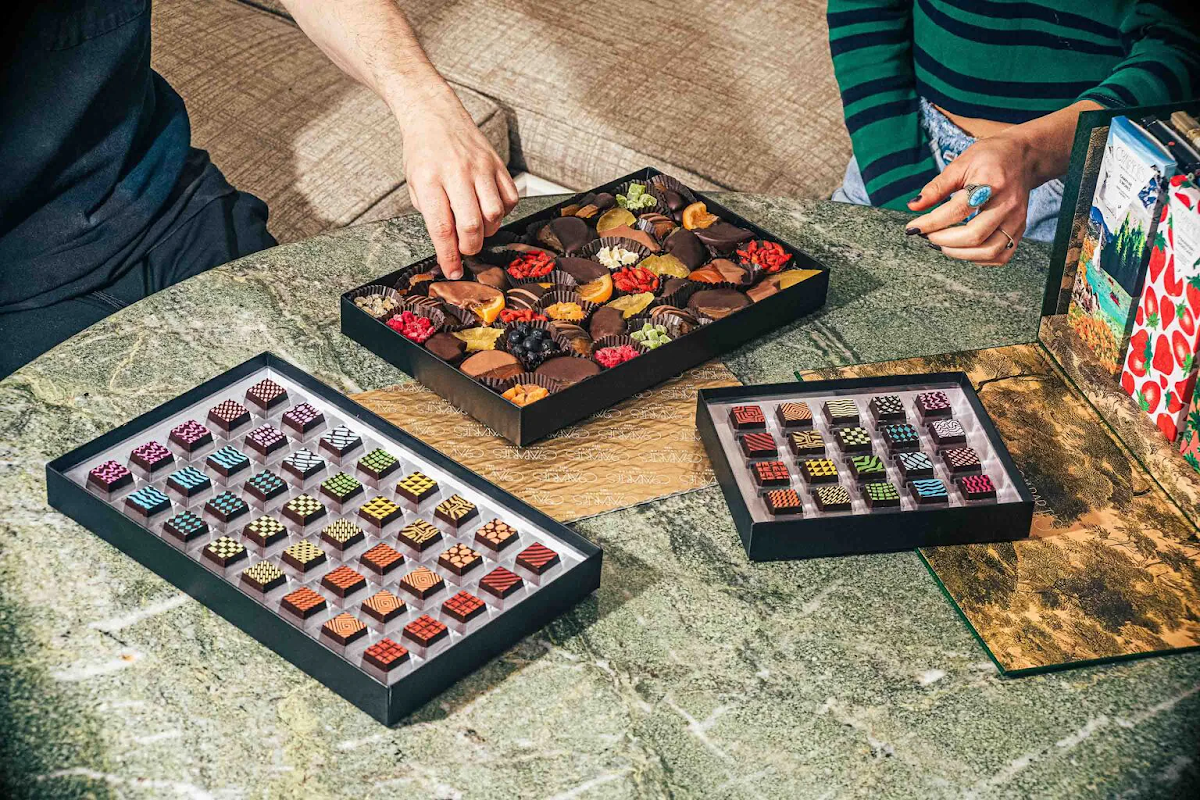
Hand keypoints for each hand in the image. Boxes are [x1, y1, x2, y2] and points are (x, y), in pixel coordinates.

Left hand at [399, 88, 518, 277]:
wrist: (435, 114)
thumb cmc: (423, 151)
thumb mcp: (415, 183)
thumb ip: (431, 213)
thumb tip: (449, 245)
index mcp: (429, 179)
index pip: (442, 227)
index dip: (449, 256)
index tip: (453, 271)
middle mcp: (457, 173)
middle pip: (471, 224)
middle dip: (470, 247)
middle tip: (465, 250)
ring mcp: (480, 167)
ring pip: (494, 213)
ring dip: (487, 230)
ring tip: (476, 227)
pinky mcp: (497, 164)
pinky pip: (510, 198)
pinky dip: (502, 212)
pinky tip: (489, 208)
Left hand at [904, 131, 1036, 265]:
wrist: (1023, 157)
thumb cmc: (989, 158)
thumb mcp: (961, 164)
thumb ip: (937, 187)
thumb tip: (913, 206)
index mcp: (991, 182)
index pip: (959, 210)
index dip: (932, 222)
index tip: (913, 228)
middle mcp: (1007, 204)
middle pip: (975, 235)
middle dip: (944, 240)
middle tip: (928, 235)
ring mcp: (1017, 219)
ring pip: (989, 251)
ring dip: (960, 254)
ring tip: (942, 244)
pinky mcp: (1020, 229)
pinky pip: (1001, 255)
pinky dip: (979, 259)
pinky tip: (963, 249)